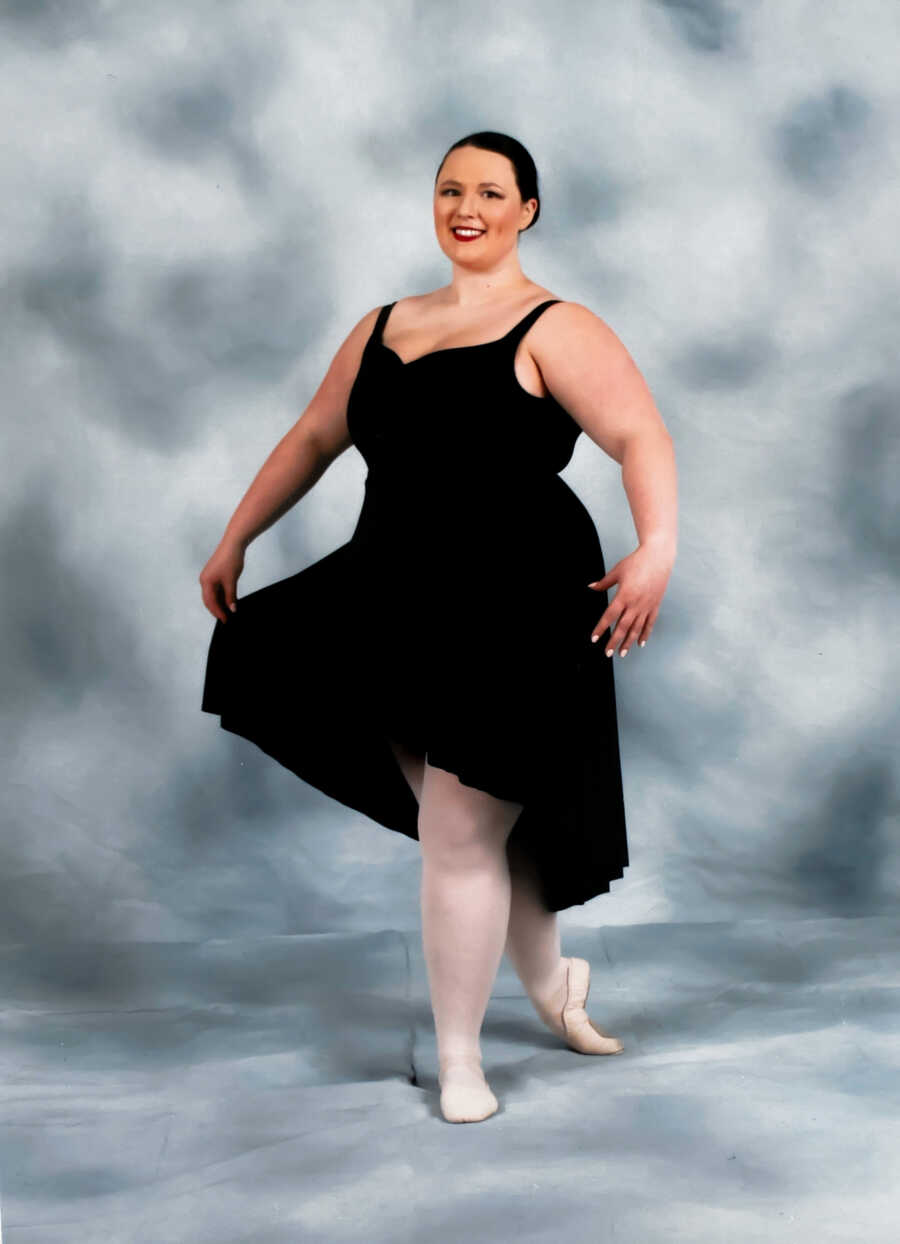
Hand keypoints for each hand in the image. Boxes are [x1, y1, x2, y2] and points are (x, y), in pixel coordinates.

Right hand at [199, 541, 245, 622]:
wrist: (233, 544)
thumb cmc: (230, 559)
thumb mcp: (231, 581)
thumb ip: (230, 596)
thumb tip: (231, 609)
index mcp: (206, 582)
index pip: (210, 602)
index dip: (218, 612)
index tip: (225, 620)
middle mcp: (204, 580)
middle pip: (209, 600)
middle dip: (216, 609)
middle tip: (225, 618)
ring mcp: (208, 577)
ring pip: (212, 594)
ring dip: (219, 603)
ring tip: (228, 611)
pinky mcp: (214, 574)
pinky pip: (215, 588)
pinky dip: (221, 595)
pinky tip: (228, 600)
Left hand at [587, 542, 672, 656]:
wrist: (658, 557)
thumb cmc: (636, 562)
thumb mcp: (617, 571)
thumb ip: (603, 583)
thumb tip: (591, 587)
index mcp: (624, 595)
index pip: (609, 616)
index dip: (601, 628)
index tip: (594, 639)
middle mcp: (635, 604)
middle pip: (622, 627)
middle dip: (614, 642)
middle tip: (607, 654)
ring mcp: (646, 606)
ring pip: (636, 628)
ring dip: (628, 642)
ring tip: (622, 653)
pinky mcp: (655, 605)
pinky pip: (649, 623)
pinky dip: (644, 634)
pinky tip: (640, 643)